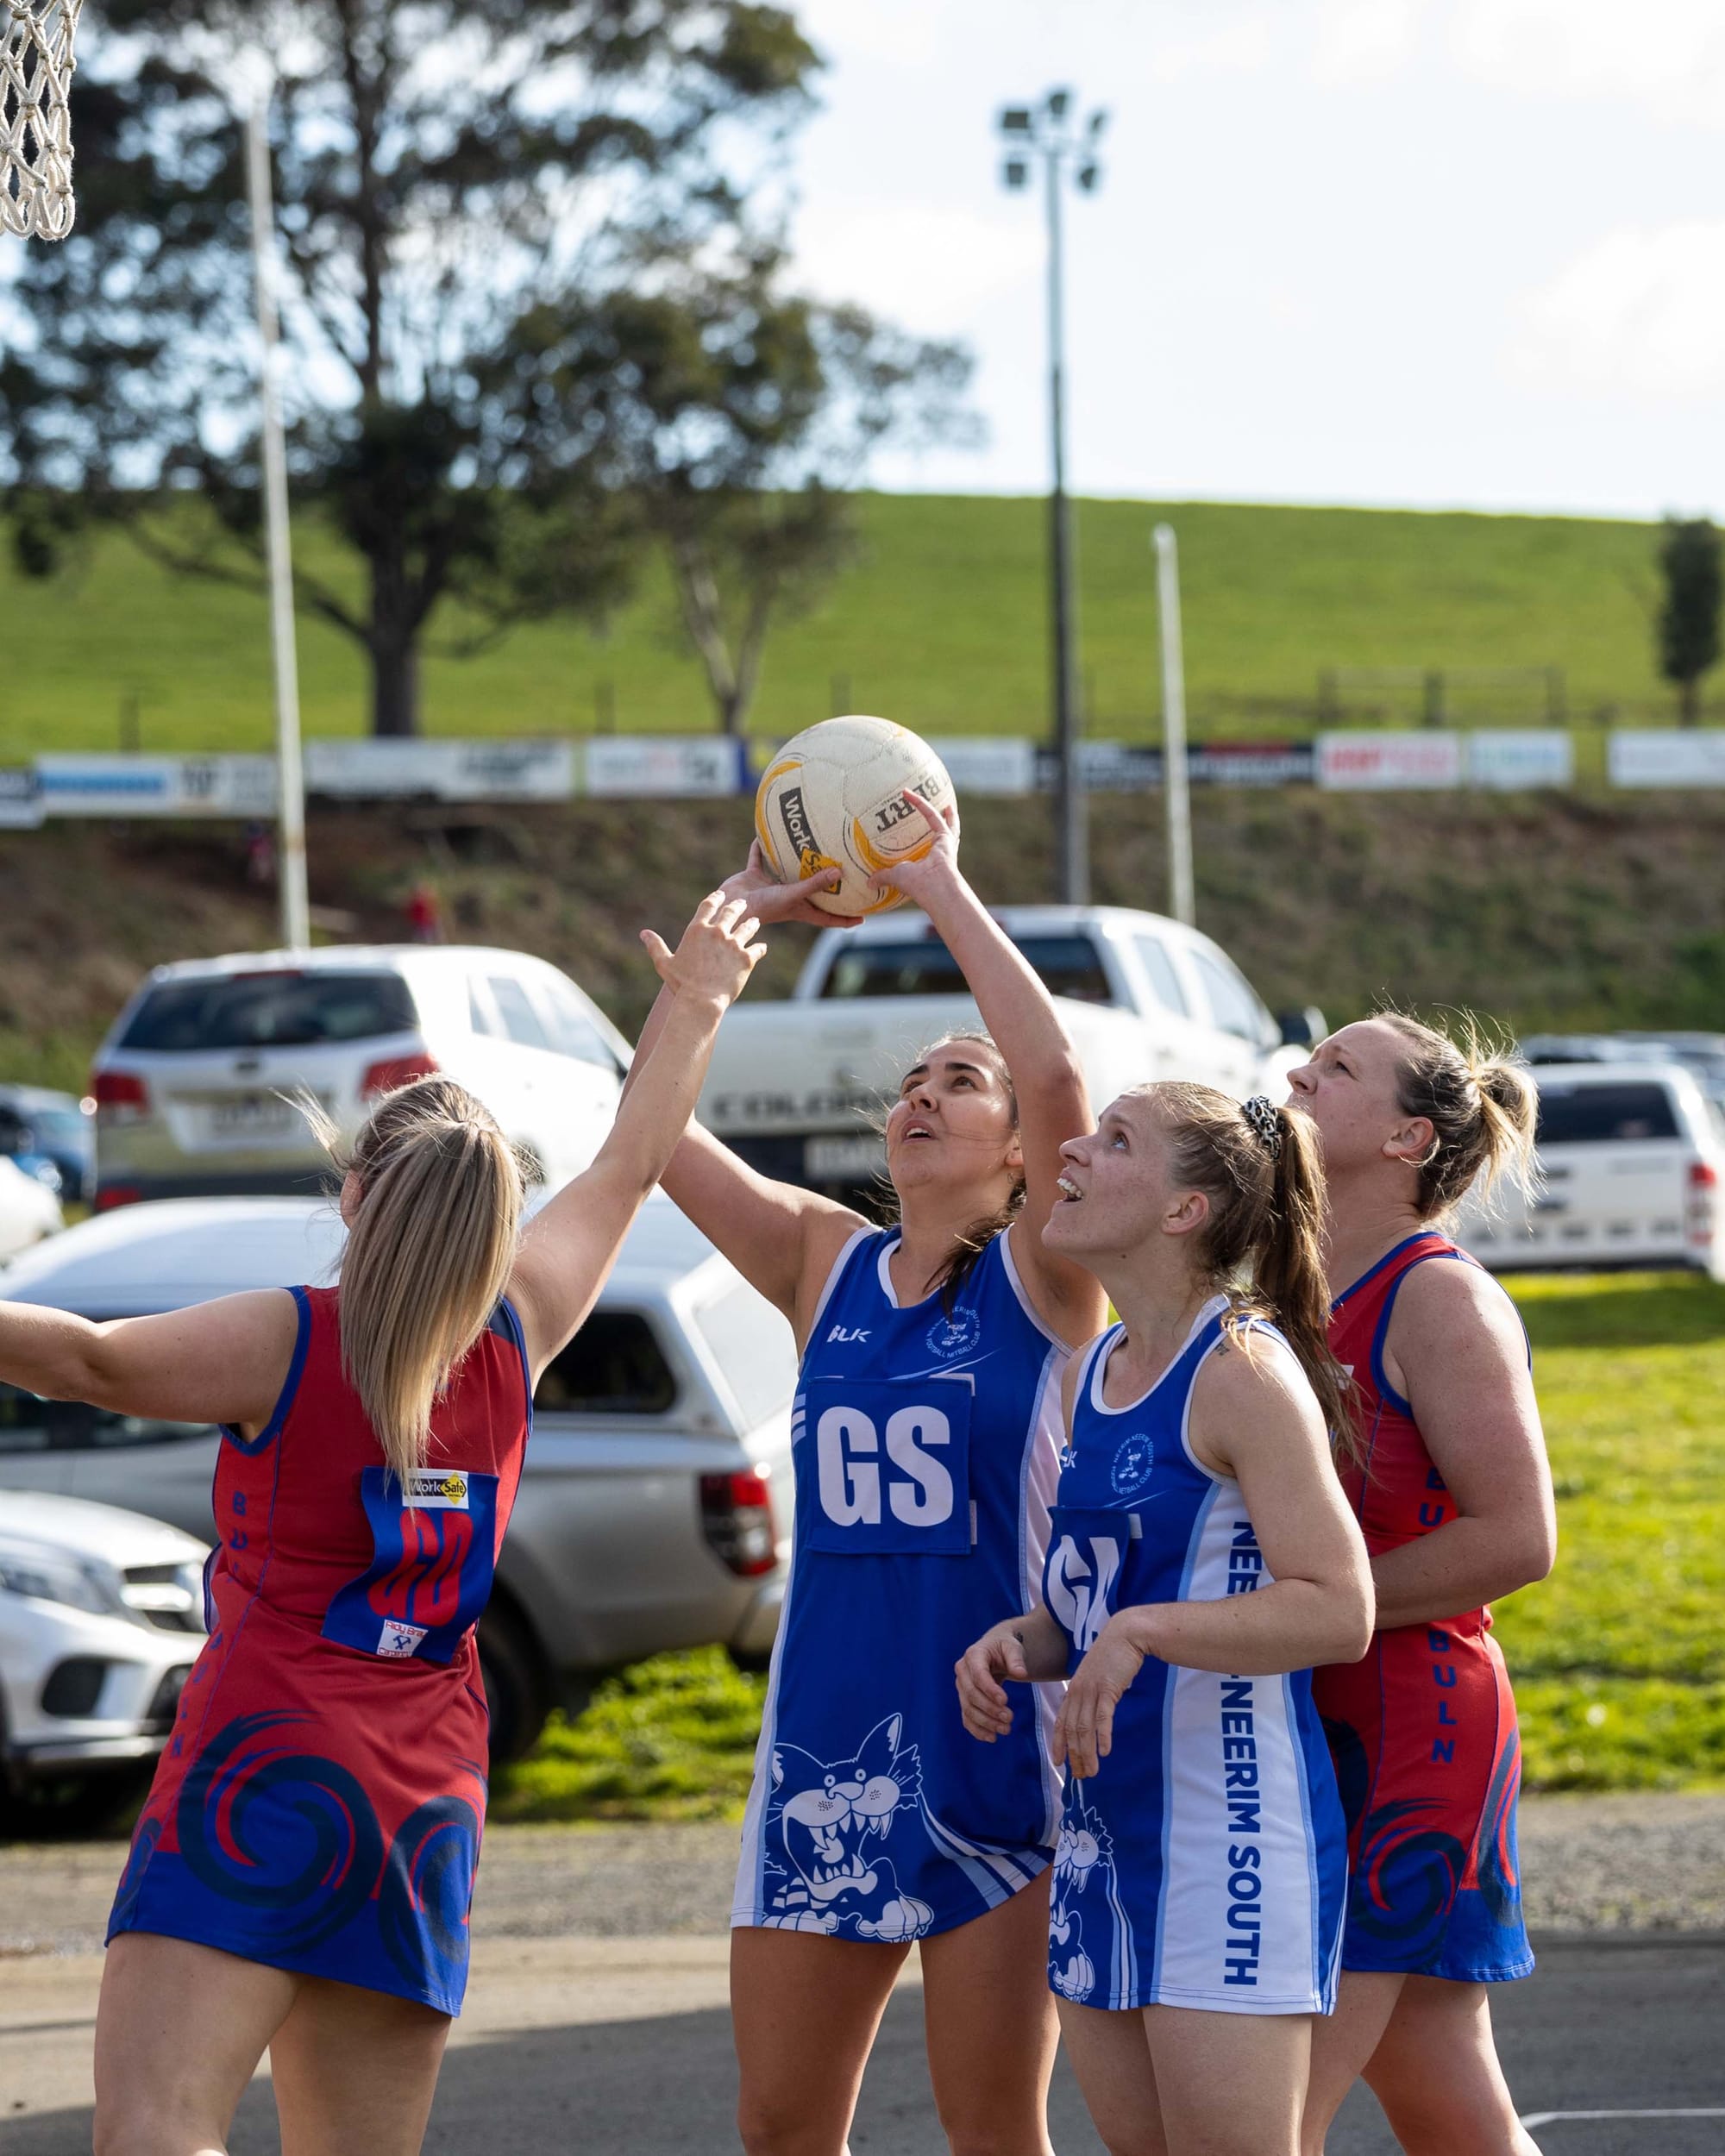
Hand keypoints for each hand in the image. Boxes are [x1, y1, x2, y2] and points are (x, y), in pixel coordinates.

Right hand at [640, 892, 766, 1009]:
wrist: (702, 1001)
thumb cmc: (681, 984)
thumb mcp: (664, 963)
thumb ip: (655, 946)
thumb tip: (644, 933)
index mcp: (697, 929)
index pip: (708, 906)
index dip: (715, 898)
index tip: (720, 895)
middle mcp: (717, 932)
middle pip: (731, 912)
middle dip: (737, 906)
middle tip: (742, 904)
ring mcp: (734, 944)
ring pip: (748, 928)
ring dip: (751, 924)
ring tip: (755, 922)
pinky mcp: (747, 958)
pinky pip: (758, 949)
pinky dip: (760, 948)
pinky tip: (762, 947)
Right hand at [722, 840, 855, 929]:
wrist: (730, 908)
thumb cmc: (763, 908)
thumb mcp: (792, 895)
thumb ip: (814, 883)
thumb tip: (839, 872)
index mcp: (800, 909)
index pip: (827, 918)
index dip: (844, 919)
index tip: (863, 918)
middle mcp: (788, 897)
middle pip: (812, 892)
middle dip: (826, 886)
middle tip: (844, 873)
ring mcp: (770, 887)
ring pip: (787, 872)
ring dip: (795, 862)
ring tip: (809, 846)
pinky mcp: (753, 877)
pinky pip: (759, 859)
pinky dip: (760, 849)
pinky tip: (763, 835)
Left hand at [865, 789, 959, 907]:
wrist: (934, 887)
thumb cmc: (917, 884)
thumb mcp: (896, 877)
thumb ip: (884, 876)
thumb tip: (869, 883)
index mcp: (931, 863)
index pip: (928, 851)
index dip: (923, 844)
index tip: (915, 837)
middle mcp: (942, 853)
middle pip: (948, 837)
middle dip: (949, 828)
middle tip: (948, 817)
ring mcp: (946, 844)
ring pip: (948, 825)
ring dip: (947, 815)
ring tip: (948, 806)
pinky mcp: (945, 835)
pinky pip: (931, 815)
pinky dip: (919, 804)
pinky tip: (908, 794)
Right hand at [955, 1619, 1033, 1742]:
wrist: (995, 1652)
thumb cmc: (1005, 1647)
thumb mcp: (1013, 1646)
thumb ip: (1016, 1659)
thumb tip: (1021, 1673)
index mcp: (973, 1655)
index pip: (978, 1675)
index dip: (990, 1689)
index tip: (1005, 1701)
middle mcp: (963, 1672)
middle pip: (971, 1695)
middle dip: (990, 1709)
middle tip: (1010, 1718)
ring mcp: (961, 1687)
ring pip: (968, 1709)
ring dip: (986, 1722)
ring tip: (1006, 1730)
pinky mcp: (965, 1700)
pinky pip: (967, 1718)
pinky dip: (977, 1730)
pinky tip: (992, 1737)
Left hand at [1051, 1614, 1147, 1779]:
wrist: (1125, 1635)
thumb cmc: (1113, 1657)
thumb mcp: (1096, 1678)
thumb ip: (1091, 1695)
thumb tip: (1093, 1716)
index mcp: (1074, 1690)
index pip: (1061, 1721)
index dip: (1059, 1743)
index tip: (1058, 1762)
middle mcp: (1078, 1692)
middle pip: (1073, 1730)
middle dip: (1075, 1755)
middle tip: (1081, 1776)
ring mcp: (1092, 1690)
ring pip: (1085, 1728)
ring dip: (1087, 1753)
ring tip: (1092, 1771)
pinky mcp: (1108, 1689)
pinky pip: (1103, 1717)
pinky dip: (1102, 1735)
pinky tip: (1104, 1751)